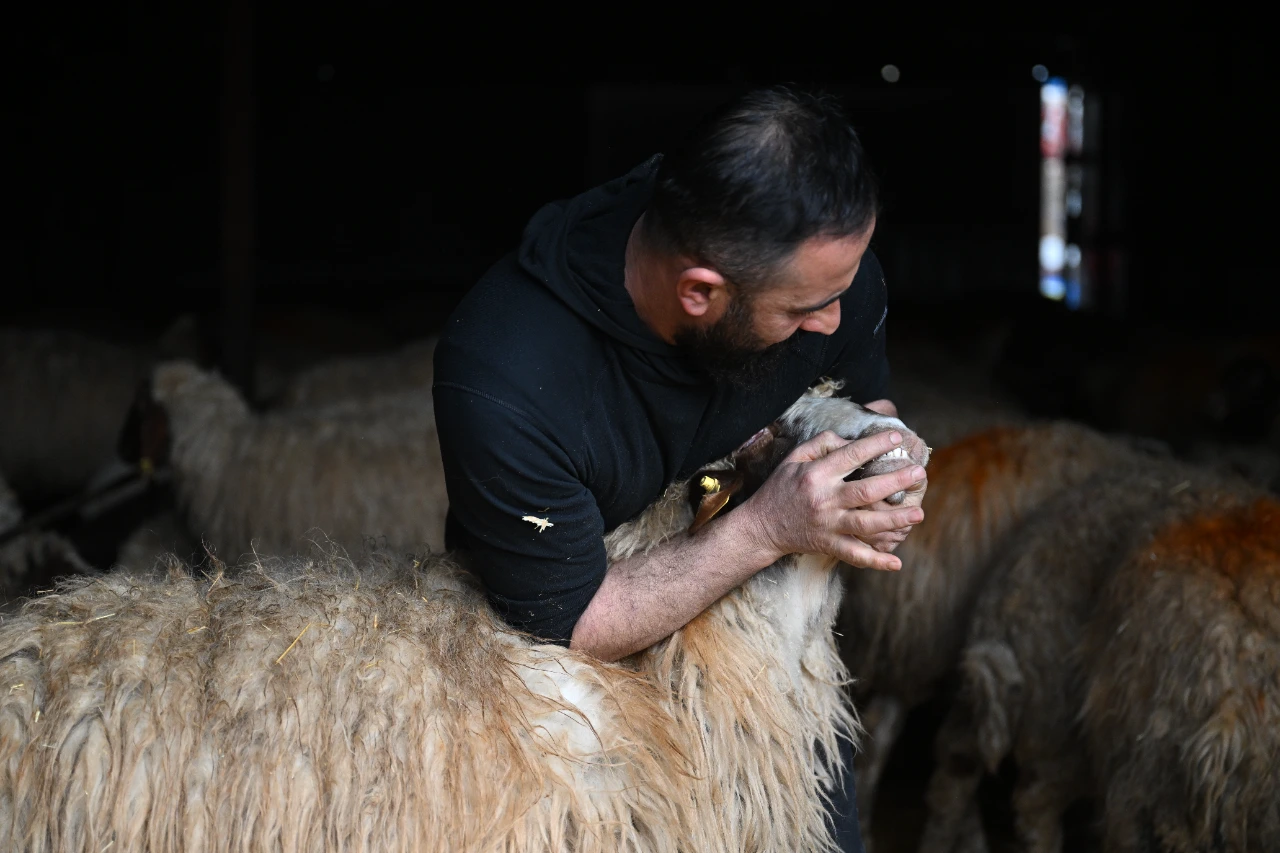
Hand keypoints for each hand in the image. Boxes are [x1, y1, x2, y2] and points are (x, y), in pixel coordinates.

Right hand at [739, 428, 926, 570]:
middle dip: (895, 482)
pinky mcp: (828, 545)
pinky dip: (875, 561)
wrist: (762, 527)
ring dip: (894, 520)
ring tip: (918, 513)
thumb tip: (851, 441)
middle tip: (919, 474)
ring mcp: (828, 525)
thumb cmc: (781, 488)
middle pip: (866, 491)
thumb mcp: (794, 458)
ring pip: (866, 524)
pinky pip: (854, 555)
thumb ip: (822, 444)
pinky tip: (896, 563)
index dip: (876, 445)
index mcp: (816, 474)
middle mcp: (824, 500)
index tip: (897, 438)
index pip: (851, 456)